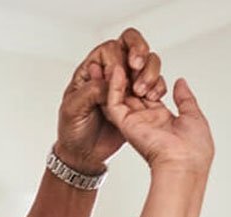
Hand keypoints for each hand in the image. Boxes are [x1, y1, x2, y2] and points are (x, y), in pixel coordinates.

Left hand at [54, 28, 165, 174]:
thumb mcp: (73, 109)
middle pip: (131, 46)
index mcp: (91, 71)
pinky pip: (154, 85)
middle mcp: (110, 74)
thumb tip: (110, 79)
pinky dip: (157, 87)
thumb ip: (90, 90)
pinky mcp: (138, 101)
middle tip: (137, 65)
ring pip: (147, 63)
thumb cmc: (73, 131)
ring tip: (142, 91)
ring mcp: (126, 86)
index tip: (116, 76)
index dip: (116, 58)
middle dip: (139, 51)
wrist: (84, 155)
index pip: (110, 49)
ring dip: (150, 71)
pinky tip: (152, 99)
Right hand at [102, 67, 213, 174]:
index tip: (148, 64)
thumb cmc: (193, 150)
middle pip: (134, 92)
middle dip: (133, 73)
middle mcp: (147, 121)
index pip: (150, 94)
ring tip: (121, 56)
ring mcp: (135, 122)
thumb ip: (185, 99)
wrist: (184, 164)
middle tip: (132, 56)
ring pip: (121, 94)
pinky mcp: (126, 124)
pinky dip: (113, 85)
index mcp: (163, 120)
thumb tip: (181, 83)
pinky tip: (116, 69)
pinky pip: (114, 102)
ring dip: (121, 76)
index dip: (148, 77)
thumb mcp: (194, 116)